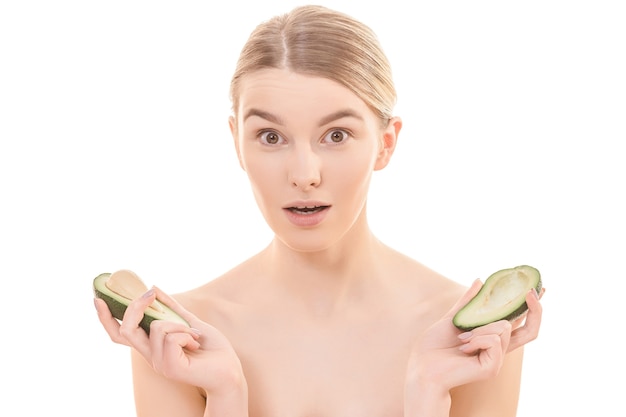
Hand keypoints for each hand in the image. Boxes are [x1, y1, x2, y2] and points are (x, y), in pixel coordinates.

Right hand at [94, 287, 244, 393]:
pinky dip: (186, 333)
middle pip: (125, 330)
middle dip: (135, 307)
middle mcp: (150, 356)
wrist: (229, 370)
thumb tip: (153, 287)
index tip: (98, 298)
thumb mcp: (189, 322)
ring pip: (157, 327)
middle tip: (148, 294)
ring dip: (179, 324)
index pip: (119, 334)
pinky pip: (171, 337)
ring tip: (193, 335)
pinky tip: (195, 343)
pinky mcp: (170, 368)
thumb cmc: (211, 350)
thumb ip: (171, 308)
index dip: (105, 318)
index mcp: (151, 346)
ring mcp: (158, 363)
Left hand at [407, 279, 543, 390]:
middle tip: (530, 291)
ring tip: (462, 338)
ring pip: (504, 328)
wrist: (422, 364)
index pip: (520, 323)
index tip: (539, 288)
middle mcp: (498, 348)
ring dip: (480, 328)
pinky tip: (463, 346)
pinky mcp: (492, 367)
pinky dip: (477, 338)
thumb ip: (468, 302)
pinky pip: (494, 341)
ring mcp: (497, 359)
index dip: (533, 307)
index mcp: (492, 338)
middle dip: (535, 308)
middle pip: (531, 330)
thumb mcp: (454, 318)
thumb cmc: (434, 345)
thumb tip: (480, 281)